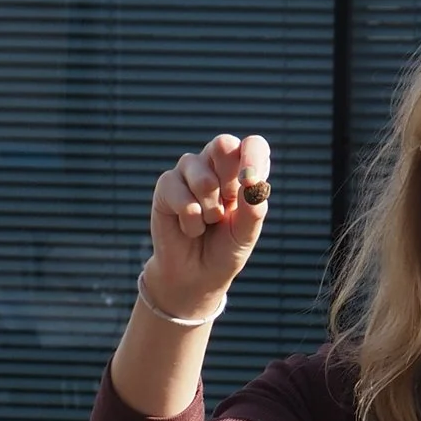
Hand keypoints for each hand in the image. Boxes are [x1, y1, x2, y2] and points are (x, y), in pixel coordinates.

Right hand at [146, 131, 271, 325]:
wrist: (196, 275)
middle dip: (228, 183)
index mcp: (242, 169)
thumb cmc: (225, 250)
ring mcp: (189, 170)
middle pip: (223, 145)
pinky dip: (191, 221)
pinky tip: (189, 227)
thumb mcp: (246, 234)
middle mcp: (215, 163)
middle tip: (227, 208)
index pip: (253, 145)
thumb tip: (253, 183)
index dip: (253, 157)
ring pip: (203, 178)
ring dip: (210, 211)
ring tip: (208, 223)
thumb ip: (253, 209)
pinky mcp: (166, 184)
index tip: (250, 182)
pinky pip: (181, 196)